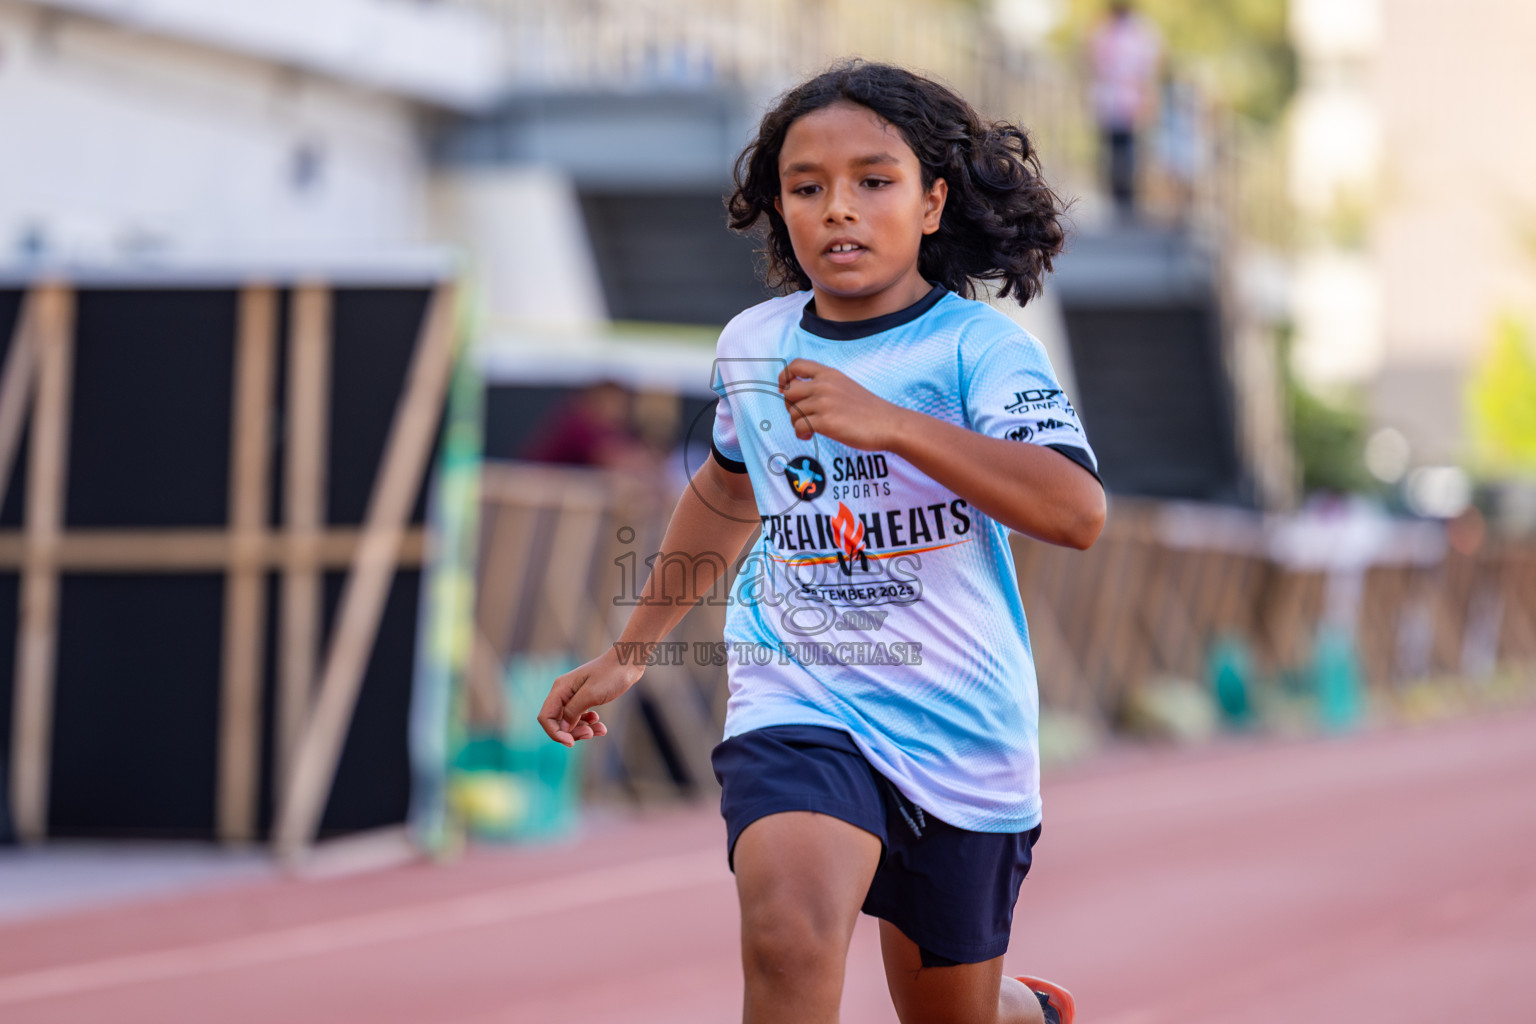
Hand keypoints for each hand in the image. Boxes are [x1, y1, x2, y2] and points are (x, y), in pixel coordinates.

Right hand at [538, 647, 643, 746]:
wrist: (628, 662)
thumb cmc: (611, 675)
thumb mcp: (591, 694)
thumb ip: (573, 712)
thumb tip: (561, 729)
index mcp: (560, 689)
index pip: (546, 717)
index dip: (555, 733)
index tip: (571, 742)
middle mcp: (563, 692)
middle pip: (558, 722)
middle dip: (572, 733)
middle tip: (590, 734)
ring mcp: (574, 696)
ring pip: (570, 722)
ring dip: (583, 730)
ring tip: (601, 730)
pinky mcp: (585, 698)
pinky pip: (580, 717)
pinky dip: (589, 724)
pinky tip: (600, 724)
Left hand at [777, 359, 908, 449]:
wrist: (889, 424)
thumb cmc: (869, 410)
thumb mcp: (845, 386)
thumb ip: (825, 386)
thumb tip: (799, 395)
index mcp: (829, 374)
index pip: (796, 365)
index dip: (785, 377)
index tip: (785, 389)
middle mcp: (824, 385)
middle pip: (789, 392)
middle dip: (790, 406)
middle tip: (802, 416)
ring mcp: (825, 403)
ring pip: (793, 412)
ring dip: (797, 423)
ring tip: (810, 429)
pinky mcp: (826, 421)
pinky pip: (799, 427)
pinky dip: (801, 434)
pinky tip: (810, 436)